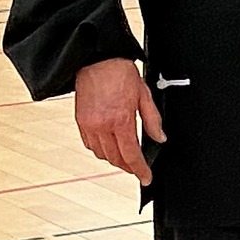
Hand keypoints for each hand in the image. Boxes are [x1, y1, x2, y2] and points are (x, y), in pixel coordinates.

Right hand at [73, 58, 164, 185]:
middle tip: (138, 167)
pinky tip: (109, 145)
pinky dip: (101, 149)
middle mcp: (102, 126)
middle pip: (115, 158)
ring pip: (101, 154)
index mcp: (120, 120)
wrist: (97, 61)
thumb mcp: (145, 96)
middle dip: (128, 166)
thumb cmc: (121, 74)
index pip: (131, 155)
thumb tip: (159, 138)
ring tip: (125, 156)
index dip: (140, 170)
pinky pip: (90, 144)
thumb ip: (153, 120)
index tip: (146, 177)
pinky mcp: (80, 121)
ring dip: (114, 158)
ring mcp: (88, 125)